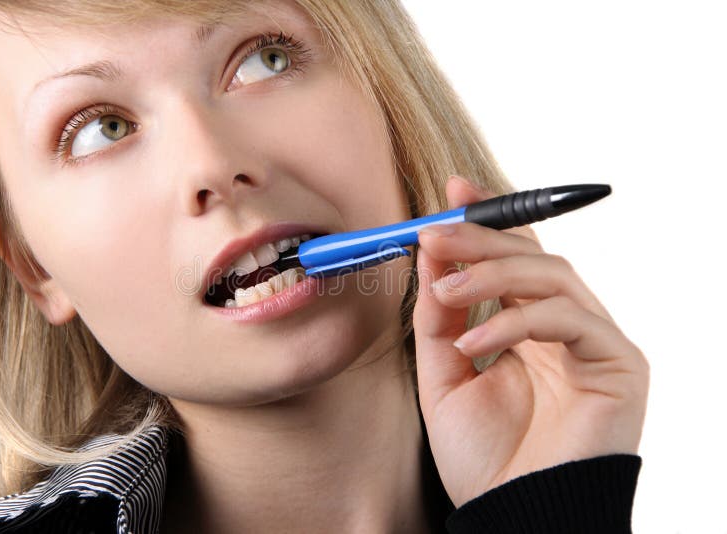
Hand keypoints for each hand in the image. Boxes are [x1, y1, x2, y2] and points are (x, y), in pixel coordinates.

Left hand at [412, 175, 649, 506]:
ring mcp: (595, 343)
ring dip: (495, 272)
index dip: (487, 222)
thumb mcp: (444, 376)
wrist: (510, 517)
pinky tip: (473, 341)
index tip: (451, 194)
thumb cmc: (483, 457)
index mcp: (527, 330)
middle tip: (438, 228)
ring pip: (553, 277)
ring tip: (445, 285)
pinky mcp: (617, 364)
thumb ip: (440, 318)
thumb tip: (431, 258)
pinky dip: (516, 322)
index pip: (514, 261)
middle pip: (534, 258)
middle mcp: (565, 330)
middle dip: (483, 237)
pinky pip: (568, 319)